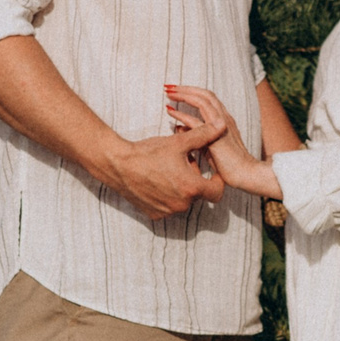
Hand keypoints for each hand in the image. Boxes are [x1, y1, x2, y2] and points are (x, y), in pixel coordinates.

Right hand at [109, 115, 228, 219]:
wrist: (118, 164)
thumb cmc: (148, 153)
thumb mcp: (179, 142)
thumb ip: (204, 135)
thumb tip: (221, 125)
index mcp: (191, 188)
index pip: (217, 192)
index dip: (217, 181)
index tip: (211, 172)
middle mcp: (181, 204)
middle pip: (198, 194)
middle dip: (195, 179)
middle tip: (185, 162)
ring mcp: (167, 212)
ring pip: (183, 200)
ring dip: (181, 187)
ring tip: (170, 169)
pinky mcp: (154, 214)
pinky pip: (168, 207)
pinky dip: (167, 195)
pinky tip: (158, 180)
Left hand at [165, 85, 281, 198]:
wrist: (246, 175)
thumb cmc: (229, 164)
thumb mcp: (209, 145)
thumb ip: (196, 135)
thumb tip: (179, 128)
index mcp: (224, 119)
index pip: (208, 97)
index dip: (192, 91)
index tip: (176, 90)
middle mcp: (224, 117)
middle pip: (205, 94)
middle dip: (186, 88)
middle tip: (168, 86)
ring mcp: (222, 125)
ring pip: (202, 101)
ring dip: (184, 95)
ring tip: (168, 93)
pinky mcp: (217, 136)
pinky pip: (197, 121)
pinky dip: (182, 115)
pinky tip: (171, 112)